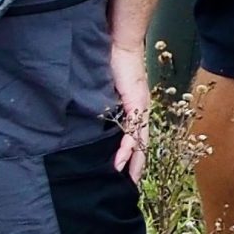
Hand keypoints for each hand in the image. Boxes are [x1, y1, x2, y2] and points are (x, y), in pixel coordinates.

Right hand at [112, 45, 150, 182]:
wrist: (119, 44)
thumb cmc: (111, 64)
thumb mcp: (105, 93)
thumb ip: (103, 108)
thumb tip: (91, 122)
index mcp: (135, 109)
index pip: (136, 139)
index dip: (133, 158)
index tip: (125, 176)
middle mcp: (141, 111)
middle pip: (142, 145)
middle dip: (137, 167)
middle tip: (130, 188)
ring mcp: (140, 107)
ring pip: (140, 142)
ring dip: (134, 163)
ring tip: (127, 182)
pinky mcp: (135, 102)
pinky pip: (132, 130)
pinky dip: (127, 147)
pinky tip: (120, 162)